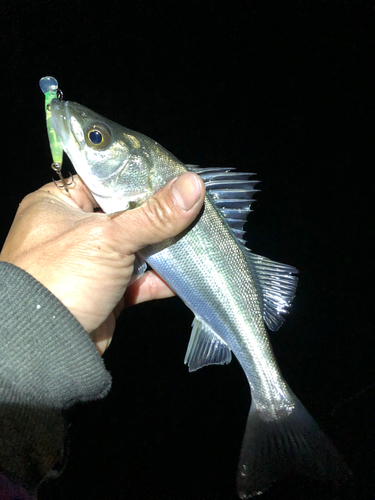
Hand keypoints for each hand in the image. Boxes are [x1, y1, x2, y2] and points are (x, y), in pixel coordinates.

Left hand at [0, 173, 204, 354]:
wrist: (45, 346)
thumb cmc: (61, 277)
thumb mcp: (109, 237)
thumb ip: (154, 214)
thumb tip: (192, 186)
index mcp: (58, 204)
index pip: (104, 180)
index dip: (139, 178)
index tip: (174, 176)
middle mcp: (73, 231)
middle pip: (125, 215)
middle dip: (159, 216)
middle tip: (193, 206)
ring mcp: (90, 263)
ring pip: (135, 248)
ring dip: (163, 248)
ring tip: (198, 237)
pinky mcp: (105, 292)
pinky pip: (138, 280)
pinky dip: (160, 279)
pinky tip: (187, 274)